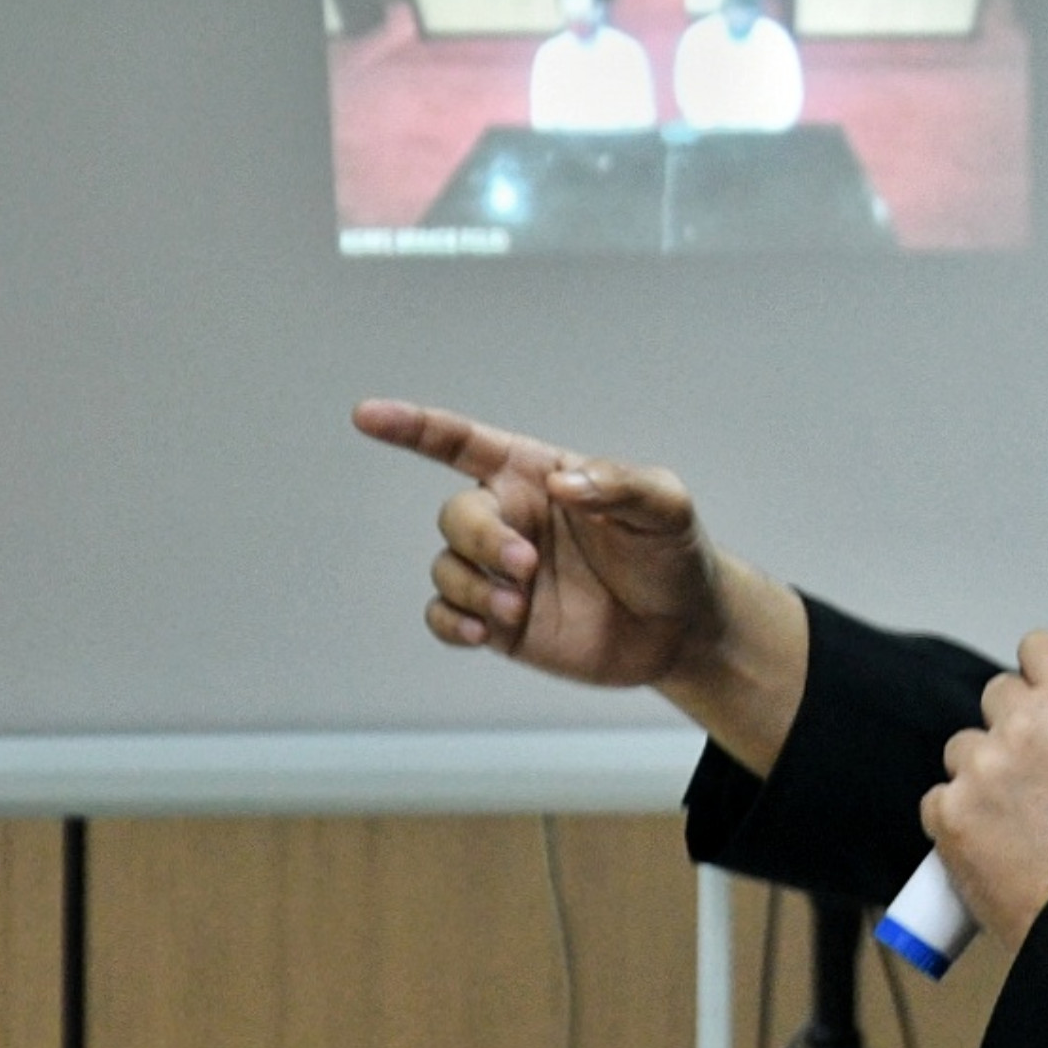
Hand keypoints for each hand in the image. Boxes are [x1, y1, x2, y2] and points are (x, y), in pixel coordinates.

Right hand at [351, 400, 807, 769]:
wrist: (681, 627)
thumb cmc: (671, 552)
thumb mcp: (664, 506)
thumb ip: (619, 485)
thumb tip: (563, 485)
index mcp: (535, 475)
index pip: (462, 443)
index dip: (413, 427)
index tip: (366, 415)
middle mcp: (509, 518)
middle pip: (456, 516)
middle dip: (482, 541)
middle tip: (528, 568)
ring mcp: (499, 571)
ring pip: (446, 567)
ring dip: (475, 588)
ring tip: (521, 607)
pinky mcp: (498, 621)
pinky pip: (443, 616)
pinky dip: (453, 622)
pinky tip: (485, 631)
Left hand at [920, 631, 1047, 946]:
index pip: (1037, 646)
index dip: (1041, 666)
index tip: (1043, 683)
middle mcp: (1019, 728)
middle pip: (996, 694)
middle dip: (1012, 721)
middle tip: (1034, 762)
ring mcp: (977, 771)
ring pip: (963, 747)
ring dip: (981, 769)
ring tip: (1013, 813)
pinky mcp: (946, 813)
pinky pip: (939, 797)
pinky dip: (956, 815)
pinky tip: (988, 839)